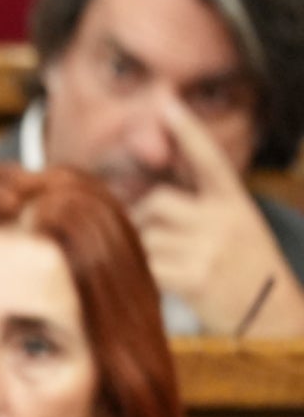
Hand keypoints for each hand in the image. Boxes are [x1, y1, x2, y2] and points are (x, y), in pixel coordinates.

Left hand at [130, 98, 303, 335]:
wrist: (273, 314)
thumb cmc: (244, 266)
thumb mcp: (235, 223)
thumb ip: (198, 203)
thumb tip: (144, 194)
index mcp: (234, 201)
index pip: (209, 159)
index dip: (188, 130)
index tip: (168, 102)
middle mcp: (224, 219)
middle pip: (155, 202)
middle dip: (145, 219)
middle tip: (160, 240)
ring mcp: (210, 248)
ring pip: (144, 234)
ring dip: (143, 249)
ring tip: (170, 264)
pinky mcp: (194, 277)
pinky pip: (145, 264)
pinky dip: (142, 271)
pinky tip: (164, 279)